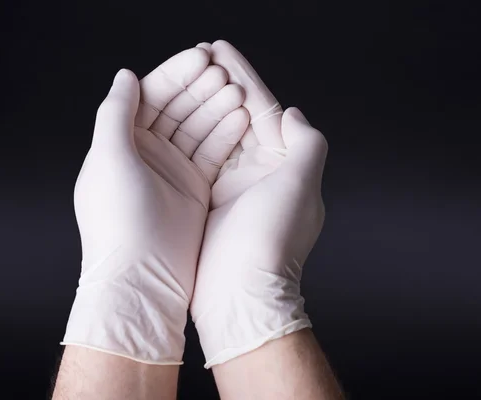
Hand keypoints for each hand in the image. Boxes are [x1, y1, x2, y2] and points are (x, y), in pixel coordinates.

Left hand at [62, 47, 247, 363]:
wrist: (141, 278)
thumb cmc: (118, 221)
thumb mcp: (109, 158)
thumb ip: (116, 112)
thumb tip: (126, 75)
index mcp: (120, 142)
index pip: (151, 95)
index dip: (176, 74)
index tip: (204, 57)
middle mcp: (145, 153)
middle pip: (177, 108)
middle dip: (202, 89)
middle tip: (227, 75)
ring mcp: (171, 171)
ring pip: (198, 128)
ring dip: (218, 109)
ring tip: (240, 95)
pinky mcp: (194, 189)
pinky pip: (212, 153)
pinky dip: (226, 135)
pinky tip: (243, 119)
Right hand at [190, 41, 328, 367]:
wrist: (242, 294)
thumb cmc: (272, 241)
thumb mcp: (301, 186)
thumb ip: (306, 142)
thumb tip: (292, 112)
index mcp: (286, 163)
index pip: (264, 108)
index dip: (243, 75)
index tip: (218, 49)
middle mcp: (263, 172)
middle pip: (240, 115)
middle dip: (220, 84)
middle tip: (197, 56)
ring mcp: (235, 186)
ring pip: (218, 133)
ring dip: (202, 104)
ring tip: (183, 78)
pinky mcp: (211, 201)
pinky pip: (201, 158)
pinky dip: (190, 136)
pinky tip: (174, 117)